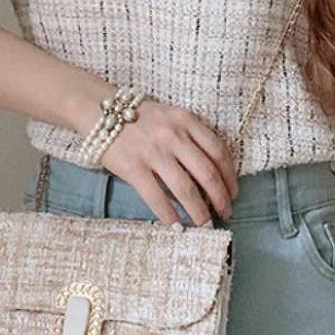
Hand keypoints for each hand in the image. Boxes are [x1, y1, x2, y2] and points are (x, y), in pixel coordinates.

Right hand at [99, 98, 238, 225]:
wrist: (101, 109)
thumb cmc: (140, 117)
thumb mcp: (171, 117)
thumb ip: (190, 137)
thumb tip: (210, 175)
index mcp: (186, 120)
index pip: (219, 151)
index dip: (230, 176)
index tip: (233, 192)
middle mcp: (173, 136)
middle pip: (207, 173)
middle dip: (220, 198)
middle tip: (225, 212)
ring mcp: (153, 152)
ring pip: (186, 189)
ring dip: (199, 211)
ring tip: (205, 224)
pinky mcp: (133, 167)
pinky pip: (157, 197)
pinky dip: (169, 214)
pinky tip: (176, 224)